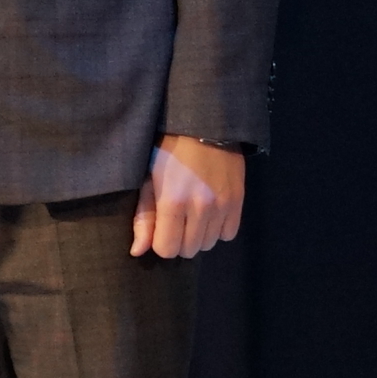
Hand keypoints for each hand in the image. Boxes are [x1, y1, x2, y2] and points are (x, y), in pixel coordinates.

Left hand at [131, 134, 247, 258]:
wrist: (203, 126)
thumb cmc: (167, 151)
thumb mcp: (148, 180)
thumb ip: (143, 217)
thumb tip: (137, 252)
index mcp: (173, 201)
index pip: (167, 249)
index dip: (160, 243)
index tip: (160, 228)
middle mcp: (201, 207)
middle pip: (189, 250)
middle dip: (178, 241)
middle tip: (176, 221)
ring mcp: (223, 205)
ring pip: (209, 244)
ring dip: (198, 236)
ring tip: (192, 215)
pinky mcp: (239, 200)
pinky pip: (229, 234)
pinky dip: (218, 229)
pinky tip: (209, 215)